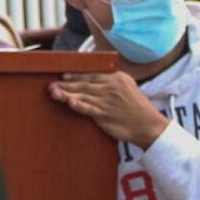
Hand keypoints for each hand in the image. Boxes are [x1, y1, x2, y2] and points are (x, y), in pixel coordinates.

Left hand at [48, 72, 170, 149]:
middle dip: (66, 84)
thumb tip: (92, 74)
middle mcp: (111, 88)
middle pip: (84, 84)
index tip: (62, 75)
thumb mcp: (127, 85)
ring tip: (53, 92)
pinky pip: (90, 109)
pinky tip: (70, 103)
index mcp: (116, 78)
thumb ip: (111, 79)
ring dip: (66, 94)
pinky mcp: (105, 116)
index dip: (75, 75)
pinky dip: (80, 106)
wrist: (148, 125)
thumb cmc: (136, 105)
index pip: (91, 74)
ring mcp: (107, 102)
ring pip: (83, 96)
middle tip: (51, 84)